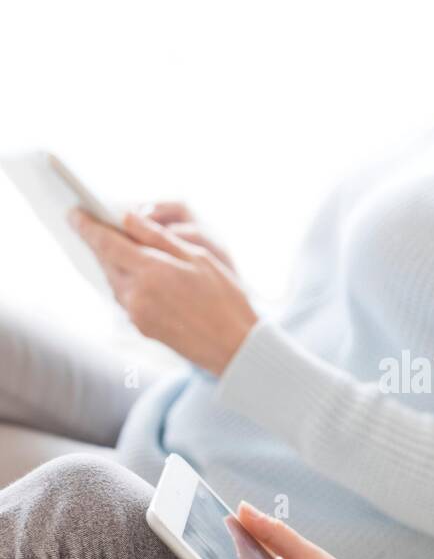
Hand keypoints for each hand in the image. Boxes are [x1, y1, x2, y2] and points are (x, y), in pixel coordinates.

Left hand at [69, 207, 257, 373]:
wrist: (233, 346)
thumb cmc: (224, 298)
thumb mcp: (197, 256)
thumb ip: (158, 237)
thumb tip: (128, 219)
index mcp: (150, 271)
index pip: (106, 243)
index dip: (87, 226)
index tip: (75, 213)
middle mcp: (136, 294)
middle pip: (106, 261)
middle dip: (102, 243)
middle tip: (100, 226)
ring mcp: (136, 314)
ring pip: (114, 280)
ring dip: (116, 263)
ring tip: (126, 250)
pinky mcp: (141, 327)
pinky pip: (125, 298)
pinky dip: (127, 282)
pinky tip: (143, 277)